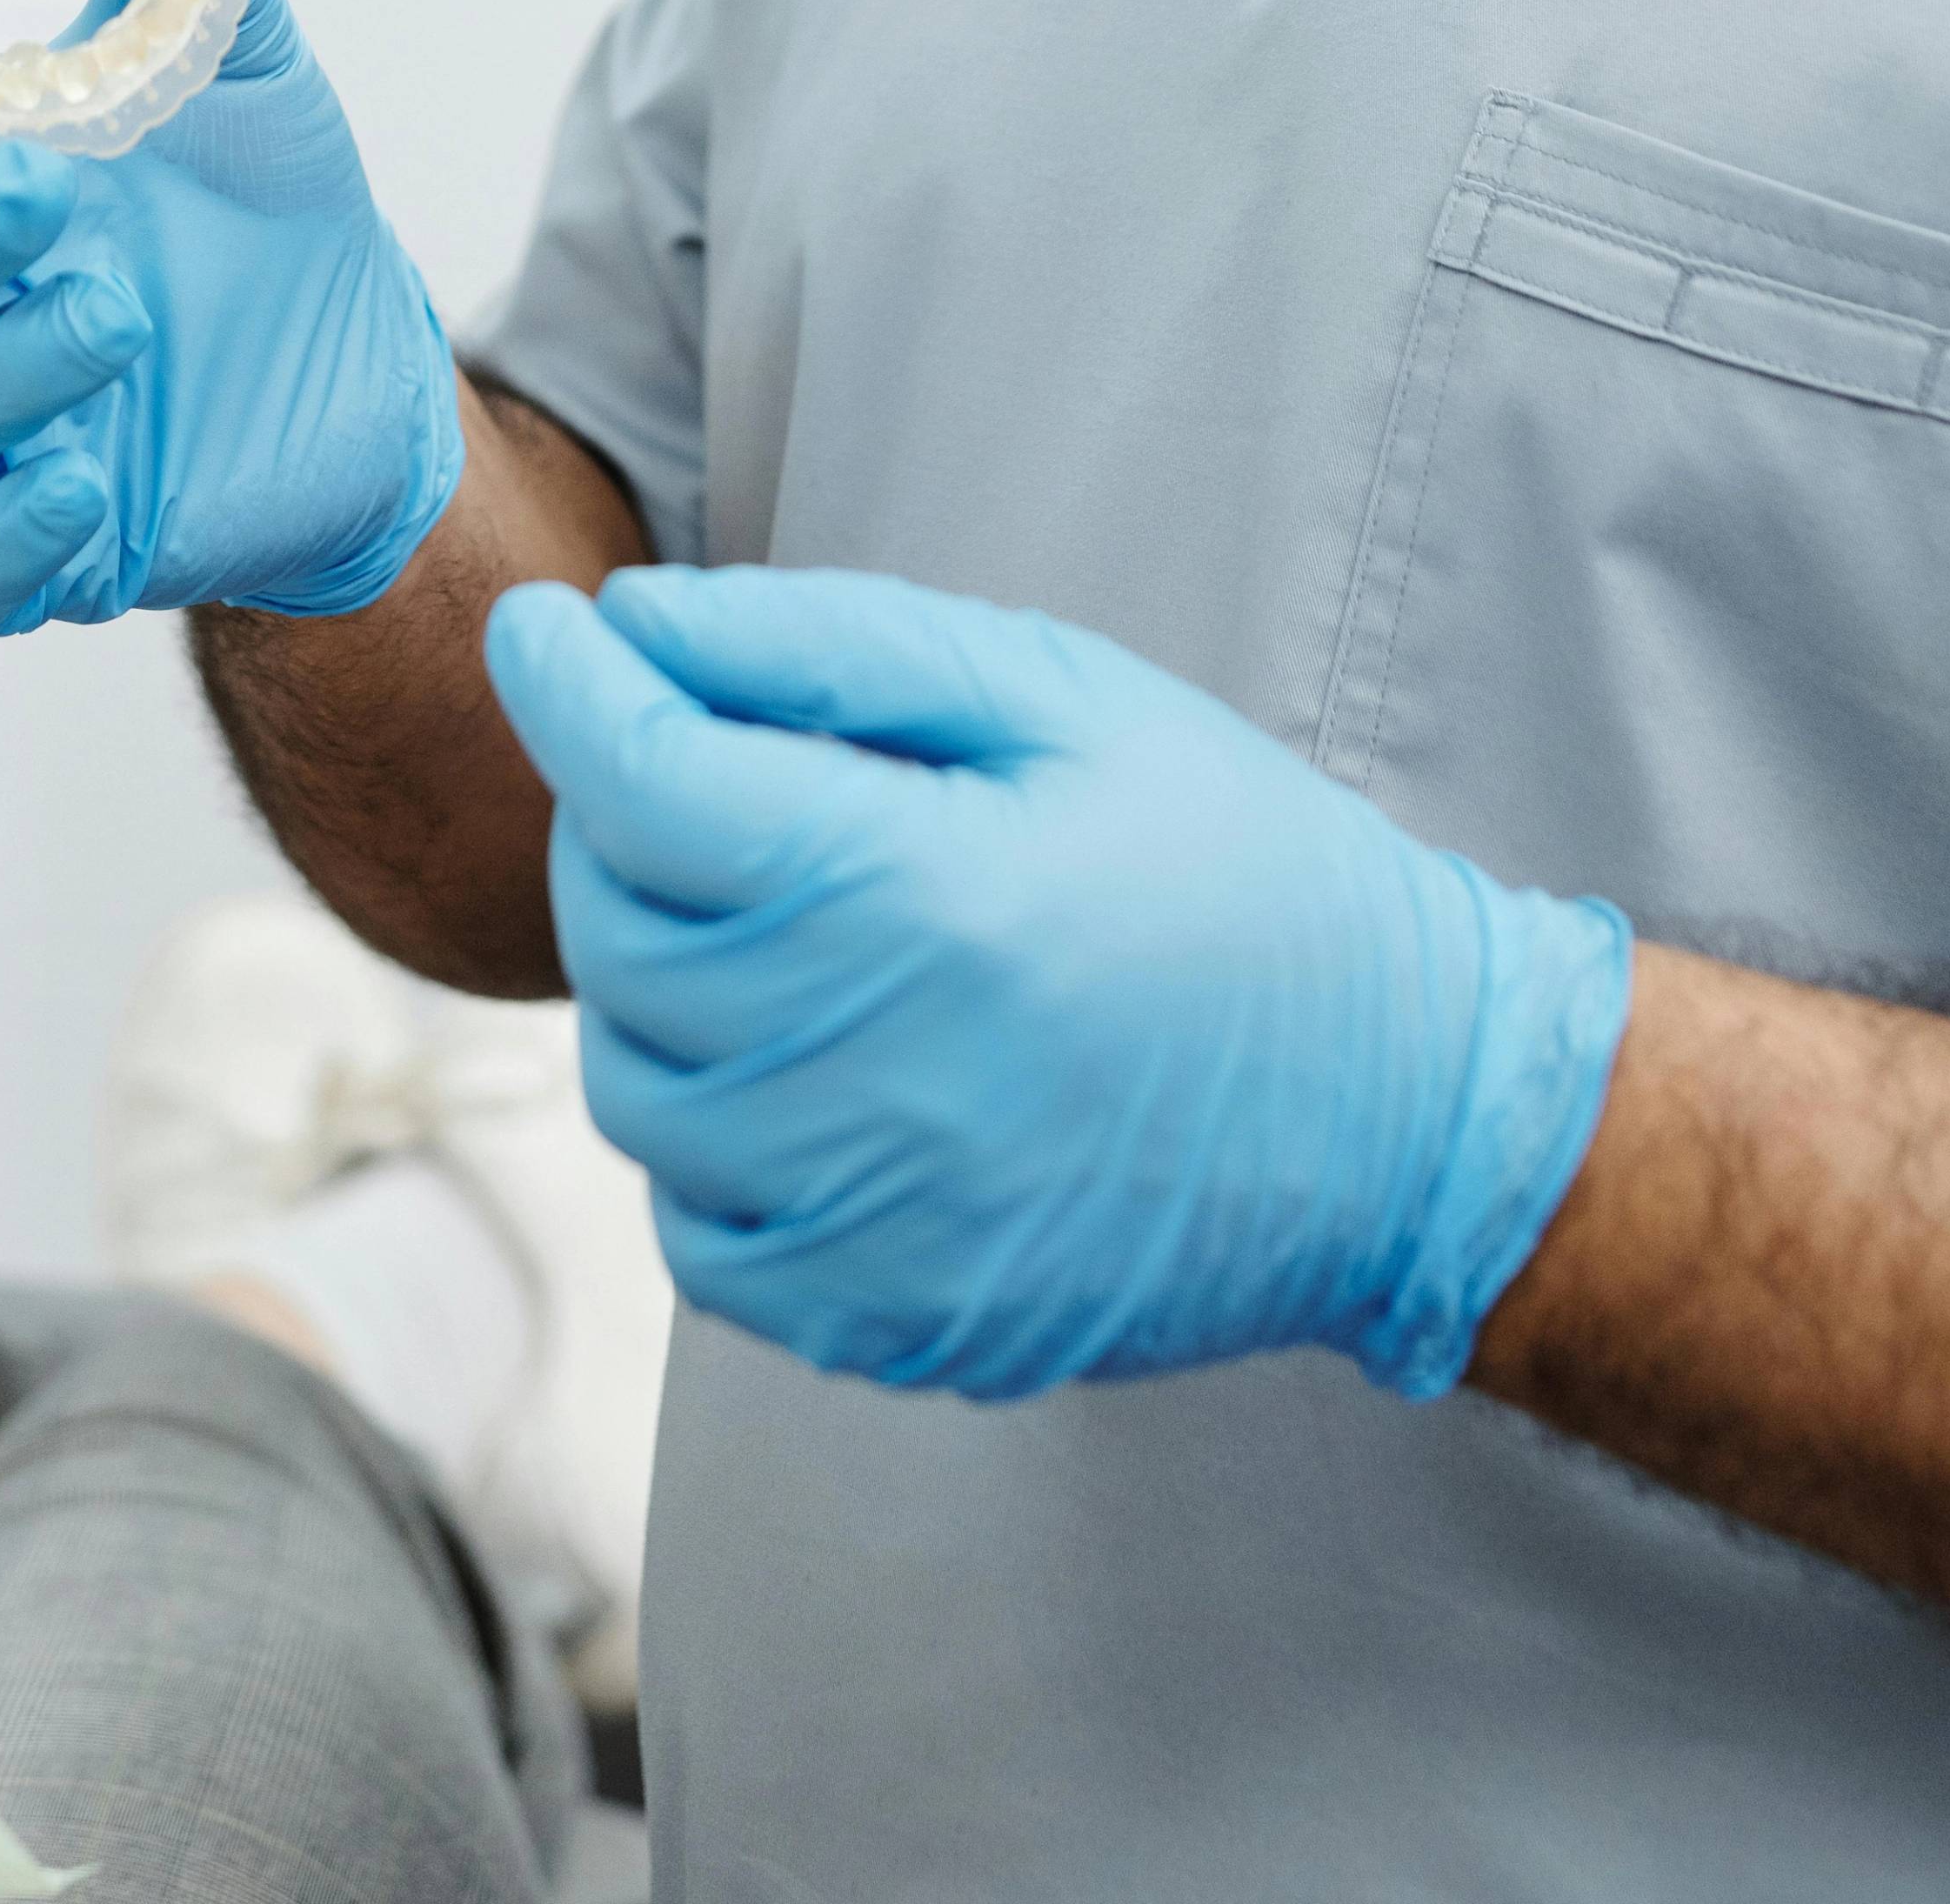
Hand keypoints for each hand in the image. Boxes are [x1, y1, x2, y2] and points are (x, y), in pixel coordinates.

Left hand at [483, 562, 1629, 1404]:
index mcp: (921, 898)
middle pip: (617, 929)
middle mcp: (875, 1080)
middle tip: (693, 758)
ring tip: (766, 910)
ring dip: (655, 976)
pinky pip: (700, 1233)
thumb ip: (829, 647)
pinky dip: (707, 1137)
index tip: (547, 629)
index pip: (641, 783)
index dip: (565, 685)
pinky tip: (802, 1058)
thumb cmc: (1235, 868)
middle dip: (615, 815)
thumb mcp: (1059, 697)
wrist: (1402, 1114)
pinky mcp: (894, 1326)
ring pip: (634, 1083)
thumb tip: (637, 624)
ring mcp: (879, 1229)